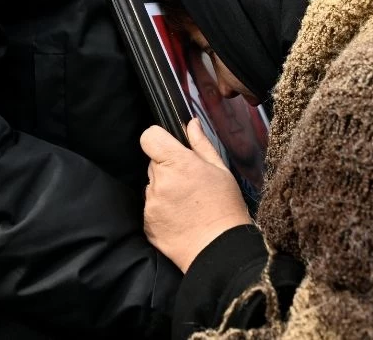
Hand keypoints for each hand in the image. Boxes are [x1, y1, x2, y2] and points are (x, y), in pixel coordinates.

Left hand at [141, 120, 251, 272]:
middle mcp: (159, 182)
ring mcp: (151, 204)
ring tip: (188, 205)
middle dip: (167, 168)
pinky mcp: (147, 223)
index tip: (168, 148)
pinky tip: (181, 218)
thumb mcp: (220, 170)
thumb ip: (201, 144)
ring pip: (153, 187)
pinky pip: (151, 208)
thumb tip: (191, 123)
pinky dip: (162, 211)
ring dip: (165, 190)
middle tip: (190, 184)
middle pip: (153, 163)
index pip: (149, 137)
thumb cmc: (225, 208)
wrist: (219, 249)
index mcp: (177, 163)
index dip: (158, 139)